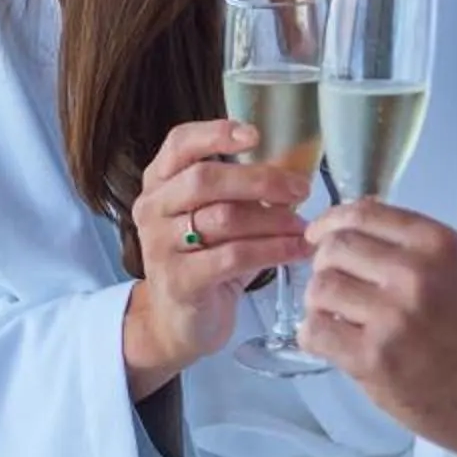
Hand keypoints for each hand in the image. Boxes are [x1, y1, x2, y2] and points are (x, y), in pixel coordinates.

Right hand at [120, 118, 314, 401]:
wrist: (178, 323)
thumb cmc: (205, 261)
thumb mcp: (214, 218)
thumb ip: (239, 192)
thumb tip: (295, 169)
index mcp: (159, 183)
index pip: (179, 144)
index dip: (215, 133)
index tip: (254, 134)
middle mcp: (152, 209)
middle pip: (205, 179)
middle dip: (260, 180)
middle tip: (300, 188)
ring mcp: (160, 245)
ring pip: (224, 219)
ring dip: (273, 220)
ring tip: (304, 226)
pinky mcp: (180, 280)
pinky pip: (234, 256)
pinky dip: (273, 251)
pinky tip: (297, 251)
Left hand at [301, 201, 456, 456]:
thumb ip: (417, 245)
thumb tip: (362, 221)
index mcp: (438, 244)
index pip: (363, 214)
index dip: (331, 223)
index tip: (318, 235)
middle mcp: (414, 274)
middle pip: (334, 248)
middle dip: (324, 265)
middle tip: (332, 285)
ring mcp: (393, 317)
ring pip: (320, 289)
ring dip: (320, 303)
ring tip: (337, 319)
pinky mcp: (375, 359)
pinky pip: (315, 332)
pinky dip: (314, 336)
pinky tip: (332, 343)